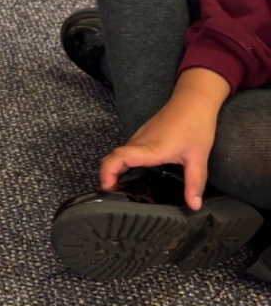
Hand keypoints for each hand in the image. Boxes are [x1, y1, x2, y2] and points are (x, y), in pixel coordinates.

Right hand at [99, 67, 230, 209]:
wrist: (194, 100)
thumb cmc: (196, 125)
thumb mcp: (199, 156)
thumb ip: (195, 182)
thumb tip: (194, 206)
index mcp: (150, 148)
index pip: (119, 157)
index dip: (108, 172)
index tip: (107, 187)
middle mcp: (139, 142)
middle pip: (113, 158)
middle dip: (108, 177)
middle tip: (113, 196)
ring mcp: (139, 137)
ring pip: (119, 155)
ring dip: (115, 170)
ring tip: (123, 190)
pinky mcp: (142, 135)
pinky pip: (127, 151)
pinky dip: (124, 164)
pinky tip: (135, 175)